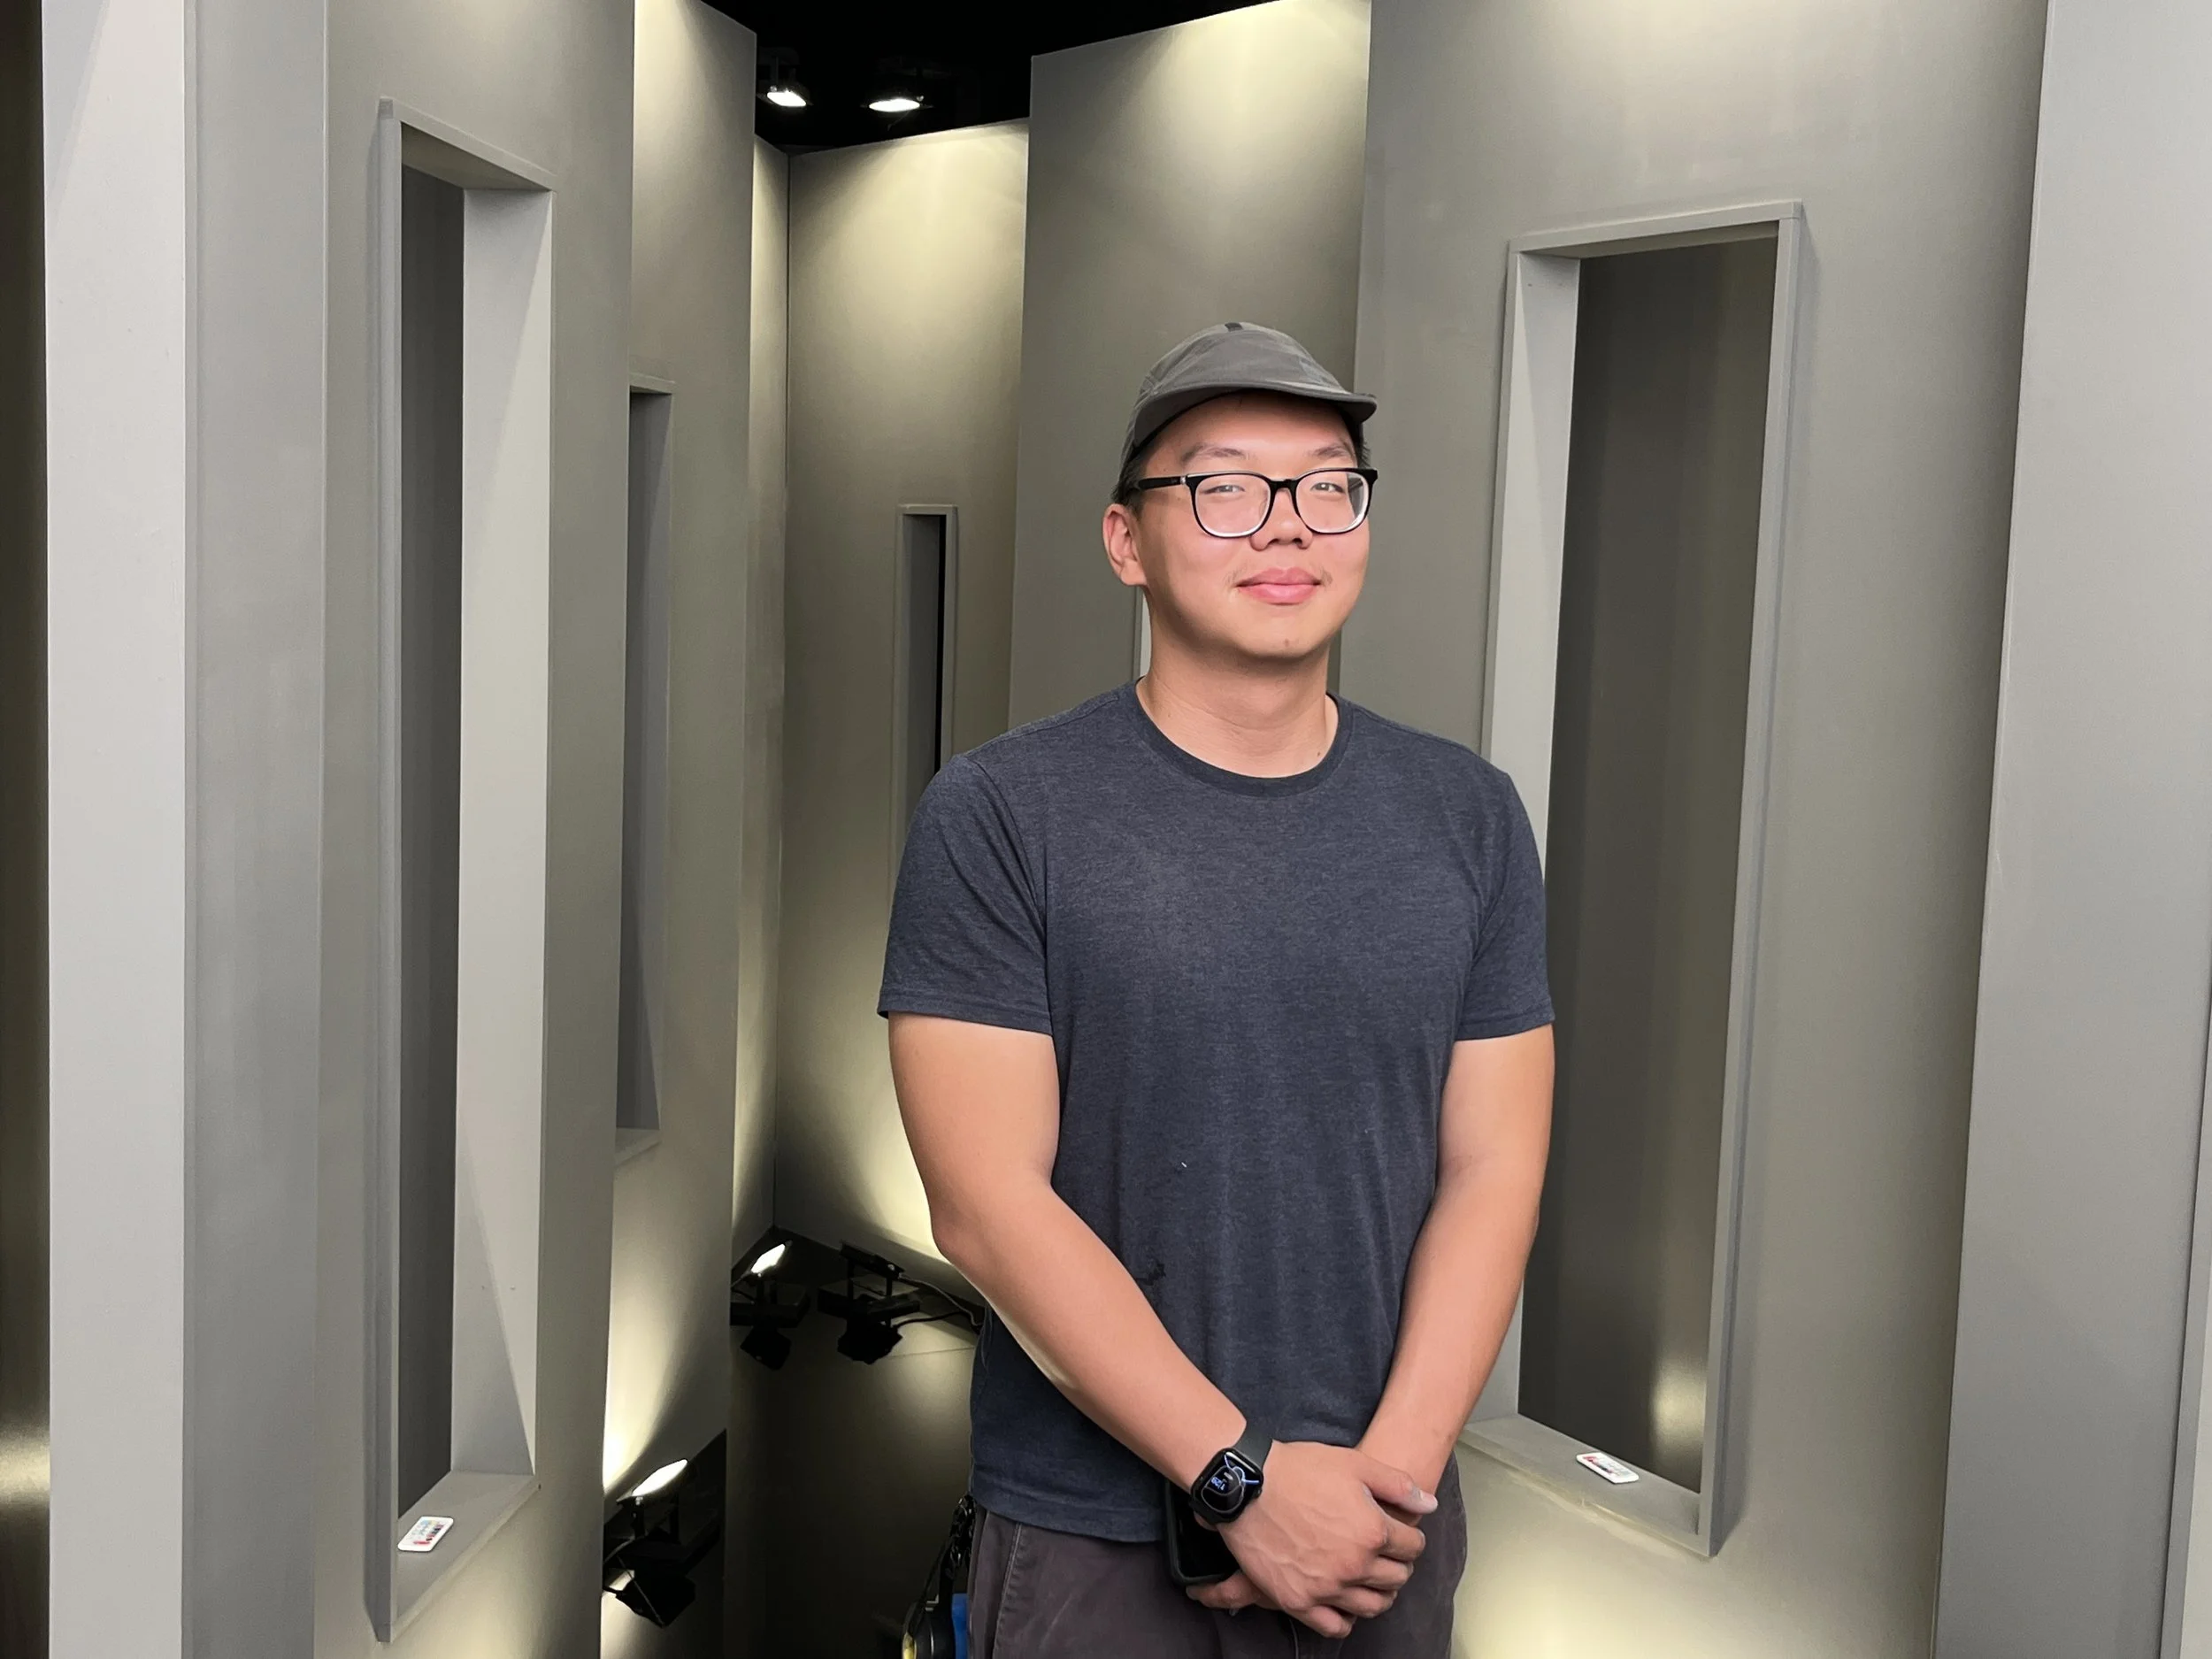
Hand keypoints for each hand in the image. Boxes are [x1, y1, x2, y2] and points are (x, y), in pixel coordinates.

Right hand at [1185, 1442, 1434, 1636]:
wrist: (1247, 1484)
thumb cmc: (1299, 1469)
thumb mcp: (1355, 1464)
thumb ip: (1398, 1486)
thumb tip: (1429, 1505)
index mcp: (1373, 1532)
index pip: (1412, 1546)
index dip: (1410, 1538)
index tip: (1401, 1535)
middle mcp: (1355, 1565)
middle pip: (1396, 1578)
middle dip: (1398, 1565)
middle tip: (1388, 1556)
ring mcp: (1326, 1587)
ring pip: (1371, 1606)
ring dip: (1379, 1594)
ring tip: (1371, 1580)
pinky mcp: (1298, 1601)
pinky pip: (1334, 1625)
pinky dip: (1345, 1618)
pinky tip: (1344, 1602)